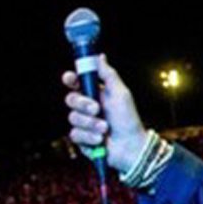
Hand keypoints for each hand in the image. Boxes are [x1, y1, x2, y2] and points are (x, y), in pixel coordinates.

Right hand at [63, 54, 147, 176]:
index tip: (70, 78)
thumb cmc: (129, 120)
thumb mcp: (121, 94)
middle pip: (70, 99)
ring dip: (90, 123)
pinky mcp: (81, 139)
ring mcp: (83, 124)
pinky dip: (89, 137)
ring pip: (72, 118)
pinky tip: (100, 139)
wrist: (132, 147)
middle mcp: (87, 108)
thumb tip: (100, 56)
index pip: (76, 83)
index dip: (70, 79)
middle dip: (82, 104)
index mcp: (95, 94)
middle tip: (97, 109)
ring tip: (105, 128)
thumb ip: (108, 75)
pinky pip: (75, 134)